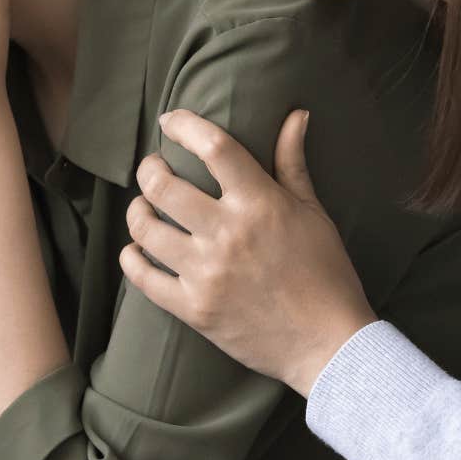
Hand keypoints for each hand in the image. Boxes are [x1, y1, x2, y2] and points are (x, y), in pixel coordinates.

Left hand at [118, 108, 377, 397]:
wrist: (328, 344)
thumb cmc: (326, 274)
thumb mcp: (314, 213)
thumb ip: (293, 163)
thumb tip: (295, 115)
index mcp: (259, 204)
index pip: (214, 147)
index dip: (185, 126)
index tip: (171, 120)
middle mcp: (227, 234)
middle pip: (163, 186)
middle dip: (149, 169)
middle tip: (153, 168)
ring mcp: (206, 273)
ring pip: (146, 229)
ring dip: (137, 212)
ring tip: (143, 207)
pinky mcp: (194, 309)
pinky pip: (144, 278)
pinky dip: (132, 259)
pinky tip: (135, 250)